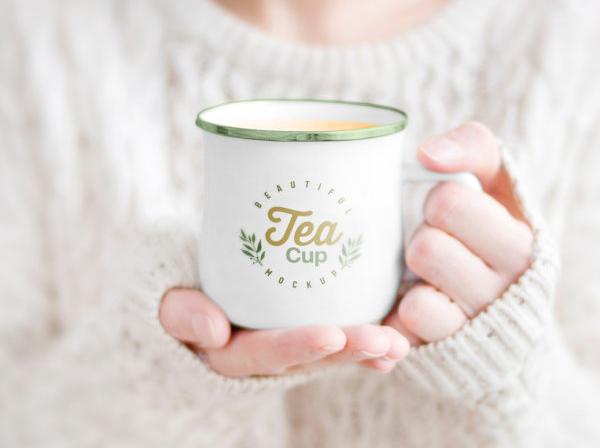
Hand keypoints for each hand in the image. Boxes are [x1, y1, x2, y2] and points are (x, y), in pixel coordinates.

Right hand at [159, 289, 409, 376]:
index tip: (330, 335)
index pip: (261, 353)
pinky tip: (396, 344)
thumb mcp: (161, 290)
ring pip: (326, 352)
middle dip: (345, 350)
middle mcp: (259, 353)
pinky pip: (334, 341)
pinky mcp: (300, 328)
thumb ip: (178, 309)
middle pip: (305, 357)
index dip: (295, 346)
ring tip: (399, 344)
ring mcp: (282, 343)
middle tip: (384, 341)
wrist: (184, 284)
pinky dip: (364, 345)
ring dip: (364, 349)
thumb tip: (212, 329)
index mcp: (225, 349)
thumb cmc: (171, 281)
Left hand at [383, 121, 533, 345]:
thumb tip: (427, 153)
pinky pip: (404, 331)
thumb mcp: (495, 183)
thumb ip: (473, 148)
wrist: (501, 308)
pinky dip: (399, 315)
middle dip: (420, 239)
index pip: (447, 202)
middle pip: (426, 249)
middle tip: (433, 240)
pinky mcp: (443, 353)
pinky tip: (413, 301)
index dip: (435, 200)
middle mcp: (505, 291)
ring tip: (426, 275)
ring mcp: (474, 327)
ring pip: (417, 301)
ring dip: (410, 281)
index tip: (446, 208)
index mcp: (521, 243)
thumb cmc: (487, 230)